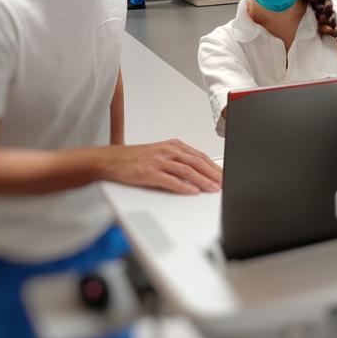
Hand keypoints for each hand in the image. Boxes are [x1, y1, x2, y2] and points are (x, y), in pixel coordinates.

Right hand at [95, 140, 221, 194]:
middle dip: (213, 174)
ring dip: (202, 181)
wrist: (112, 160)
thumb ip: (178, 160)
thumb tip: (198, 172)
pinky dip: (183, 186)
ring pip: (187, 170)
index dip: (214, 166)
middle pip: (196, 162)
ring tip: (213, 189)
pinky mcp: (149, 172)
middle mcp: (168, 151)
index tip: (224, 175)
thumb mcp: (161, 153)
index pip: (199, 156)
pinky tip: (192, 191)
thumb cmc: (136, 158)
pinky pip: (170, 180)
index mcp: (173, 145)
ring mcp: (158, 161)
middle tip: (224, 183)